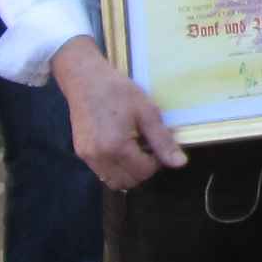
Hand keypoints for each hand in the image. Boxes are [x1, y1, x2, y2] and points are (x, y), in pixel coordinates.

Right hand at [52, 36, 185, 191]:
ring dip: (128, 172)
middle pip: (128, 182)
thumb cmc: (118, 91)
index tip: (158, 145)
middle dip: (143, 170)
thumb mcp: (147, 112)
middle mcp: (99, 157)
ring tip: (135, 148)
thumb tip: (180, 164)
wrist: (85, 79)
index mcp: (117, 147)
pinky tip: (121, 147)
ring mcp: (87, 157)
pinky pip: (102, 172)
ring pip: (113, 181)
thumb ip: (163, 141)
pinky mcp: (81, 153)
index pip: (144, 172)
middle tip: (148, 148)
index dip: (157, 162)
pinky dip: (115, 168)